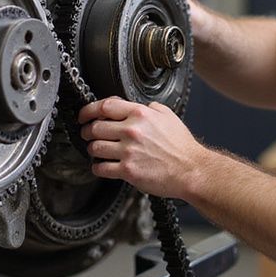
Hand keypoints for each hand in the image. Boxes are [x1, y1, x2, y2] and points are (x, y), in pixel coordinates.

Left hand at [78, 96, 203, 198]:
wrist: (191, 169)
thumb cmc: (182, 146)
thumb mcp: (168, 116)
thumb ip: (149, 107)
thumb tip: (135, 105)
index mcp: (140, 114)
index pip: (104, 106)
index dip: (88, 110)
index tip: (84, 115)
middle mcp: (132, 131)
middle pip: (95, 127)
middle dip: (87, 131)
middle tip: (87, 134)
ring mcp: (129, 151)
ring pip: (95, 148)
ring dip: (92, 149)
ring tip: (96, 150)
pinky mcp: (128, 171)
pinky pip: (101, 168)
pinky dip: (97, 168)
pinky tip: (102, 166)